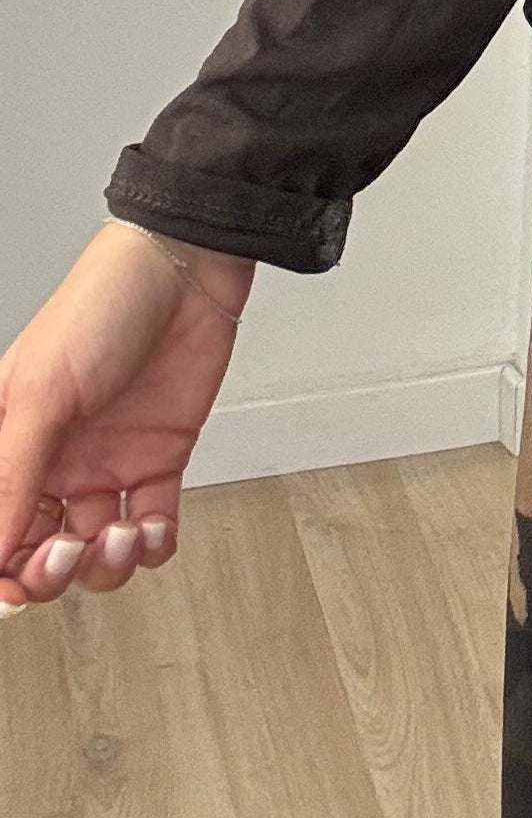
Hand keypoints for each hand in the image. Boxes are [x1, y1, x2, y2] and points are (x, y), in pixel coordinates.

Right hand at [0, 221, 253, 613]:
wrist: (186, 267)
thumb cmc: (101, 306)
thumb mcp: (41, 393)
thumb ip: (11, 477)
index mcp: (10, 444)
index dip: (1, 572)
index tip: (13, 591)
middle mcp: (55, 461)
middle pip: (40, 554)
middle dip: (51, 573)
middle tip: (69, 553)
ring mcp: (108, 462)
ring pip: (97, 551)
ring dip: (107, 563)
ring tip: (123, 535)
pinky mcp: (160, 457)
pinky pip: (154, 526)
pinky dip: (155, 544)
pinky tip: (154, 528)